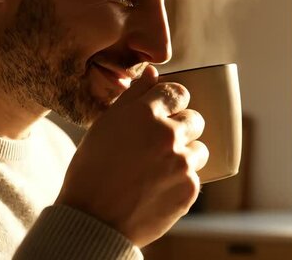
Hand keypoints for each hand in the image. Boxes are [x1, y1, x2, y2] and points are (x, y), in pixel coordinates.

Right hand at [55, 65, 208, 246]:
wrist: (92, 220)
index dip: (173, 101)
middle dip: (183, 127)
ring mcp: (181, 163)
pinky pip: (196, 176)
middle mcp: (167, 134)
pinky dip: (182, 180)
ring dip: (186, 155)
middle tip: (162, 143)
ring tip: (160, 169)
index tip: (168, 110)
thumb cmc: (92, 169)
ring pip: (200, 149)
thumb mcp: (104, 126)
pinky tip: (159, 187)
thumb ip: (132, 96)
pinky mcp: (189, 189)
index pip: (178, 93)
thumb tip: (153, 72)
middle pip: (195, 119)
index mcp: (144, 113)